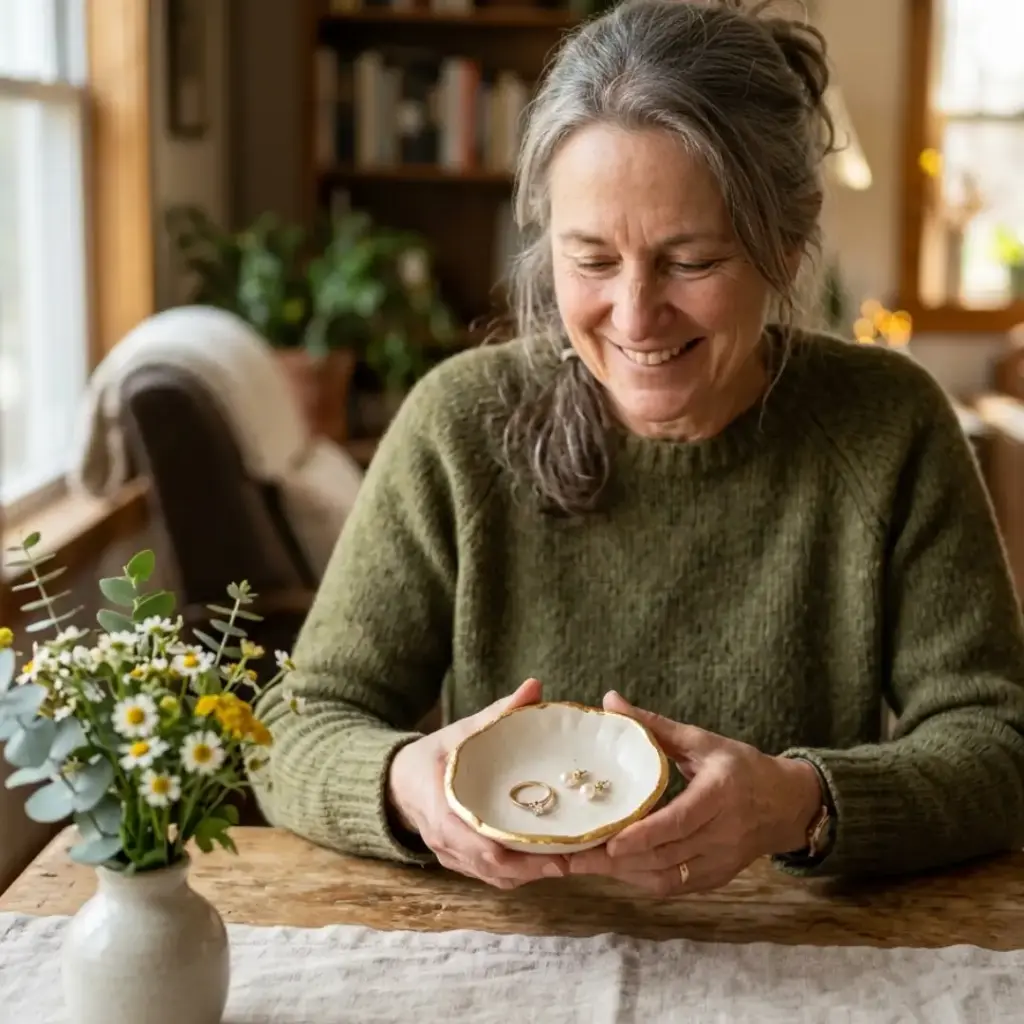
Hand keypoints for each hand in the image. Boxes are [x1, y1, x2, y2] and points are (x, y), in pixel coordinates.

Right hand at [387, 678, 568, 888]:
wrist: (397, 781)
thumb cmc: (432, 755)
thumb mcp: (461, 730)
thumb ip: (498, 712)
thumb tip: (534, 687)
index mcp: (440, 808)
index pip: (476, 843)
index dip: (513, 853)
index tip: (550, 851)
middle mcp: (444, 841)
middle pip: (490, 867)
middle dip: (530, 868)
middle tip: (570, 859)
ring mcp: (449, 856)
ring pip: (492, 878)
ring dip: (527, 875)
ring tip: (565, 862)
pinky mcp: (458, 862)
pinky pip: (489, 876)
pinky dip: (515, 874)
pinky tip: (543, 862)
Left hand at [567, 692, 822, 894]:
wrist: (787, 805)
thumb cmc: (740, 766)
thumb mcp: (701, 741)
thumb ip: (654, 725)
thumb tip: (610, 700)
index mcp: (721, 793)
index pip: (680, 820)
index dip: (645, 834)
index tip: (611, 841)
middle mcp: (724, 832)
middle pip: (667, 854)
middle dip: (619, 860)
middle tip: (575, 856)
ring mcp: (722, 860)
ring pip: (668, 877)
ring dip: (626, 874)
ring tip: (587, 863)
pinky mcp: (718, 878)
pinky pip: (676, 886)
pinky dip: (644, 880)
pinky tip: (617, 870)